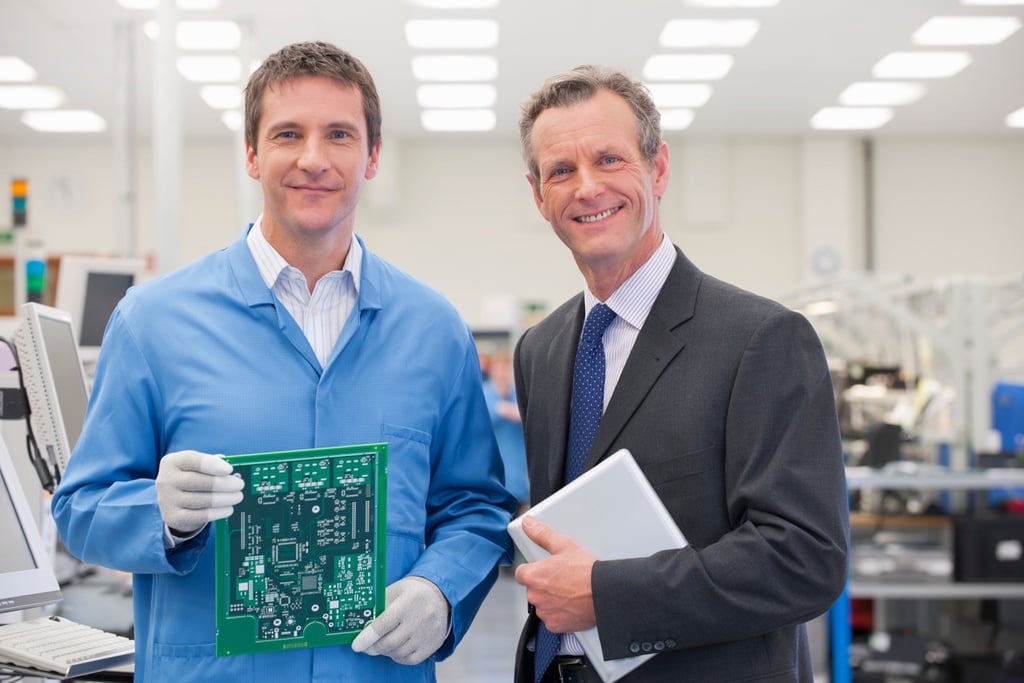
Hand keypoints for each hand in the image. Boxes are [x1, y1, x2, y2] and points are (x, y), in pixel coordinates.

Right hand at [155, 450, 243, 534]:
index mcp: (172, 462)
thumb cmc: (191, 477)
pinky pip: (199, 516)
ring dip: (223, 499)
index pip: (191, 460)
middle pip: (196, 481)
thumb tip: (232, 470)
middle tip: (239, 485)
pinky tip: (228, 509)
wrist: (173, 501)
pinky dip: (217, 513)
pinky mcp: (173, 518)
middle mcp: (165, 480)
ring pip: (200, 500)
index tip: (229, 469)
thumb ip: (212, 464)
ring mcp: (167, 500)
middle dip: (222, 483)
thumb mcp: (197, 466)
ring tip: (237, 496)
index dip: (211, 464)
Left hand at [351, 576, 449, 664]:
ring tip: (382, 644)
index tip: (356, 645)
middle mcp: (421, 617)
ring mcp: (428, 632)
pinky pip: (411, 659)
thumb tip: (360, 625)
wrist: (439, 595)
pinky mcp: (434, 643)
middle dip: (374, 647)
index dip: (367, 637)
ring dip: (386, 651)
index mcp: (408, 600)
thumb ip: (378, 607)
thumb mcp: (394, 591)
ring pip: (399, 653)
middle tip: (366, 646)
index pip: (383, 624)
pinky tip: (396, 649)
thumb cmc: (412, 592)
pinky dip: (399, 657)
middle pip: (390, 642)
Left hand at [513, 516, 597, 632]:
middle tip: (561, 579)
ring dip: (551, 599)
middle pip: (532, 589)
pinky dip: (559, 613)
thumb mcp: (564, 545)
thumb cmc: (586, 572)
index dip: (533, 570)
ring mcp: (545, 612)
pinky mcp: (555, 626)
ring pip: (542, 604)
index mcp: (533, 576)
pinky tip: (571, 604)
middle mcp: (536, 596)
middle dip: (543, 585)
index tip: (543, 569)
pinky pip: (552, 619)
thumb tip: (529, 524)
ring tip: (569, 591)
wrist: (604, 594)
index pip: (521, 573)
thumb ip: (542, 534)